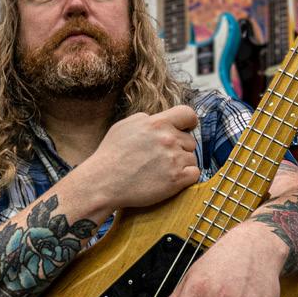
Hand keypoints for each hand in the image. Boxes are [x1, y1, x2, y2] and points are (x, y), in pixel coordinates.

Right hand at [82, 104, 200, 211]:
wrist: (103, 182)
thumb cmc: (110, 155)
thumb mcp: (124, 126)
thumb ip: (145, 120)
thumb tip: (156, 119)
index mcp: (156, 123)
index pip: (188, 114)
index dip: (189, 122)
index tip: (186, 129)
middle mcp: (168, 139)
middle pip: (190, 141)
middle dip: (180, 148)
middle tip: (163, 158)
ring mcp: (174, 159)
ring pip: (192, 158)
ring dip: (182, 164)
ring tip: (162, 171)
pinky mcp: (176, 179)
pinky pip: (194, 174)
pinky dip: (186, 178)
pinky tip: (171, 180)